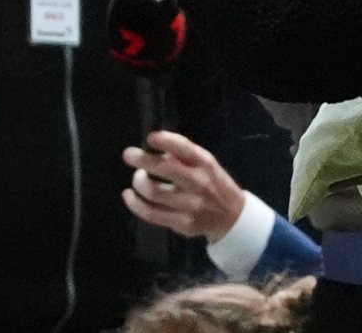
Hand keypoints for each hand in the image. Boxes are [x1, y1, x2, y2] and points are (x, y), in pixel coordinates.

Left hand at [121, 130, 248, 241]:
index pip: (185, 148)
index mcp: (206, 165)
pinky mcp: (182, 224)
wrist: (232, 218)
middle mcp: (199, 183)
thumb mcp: (207, 164)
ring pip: (154, 192)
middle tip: (128, 154)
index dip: (166, 141)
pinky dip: (135, 204)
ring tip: (137, 177)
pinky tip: (129, 195)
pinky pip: (151, 214)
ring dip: (139, 182)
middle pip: (166, 169)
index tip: (151, 137)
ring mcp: (190, 205)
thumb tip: (156, 143)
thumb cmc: (213, 184)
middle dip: (143, 160)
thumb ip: (185, 154)